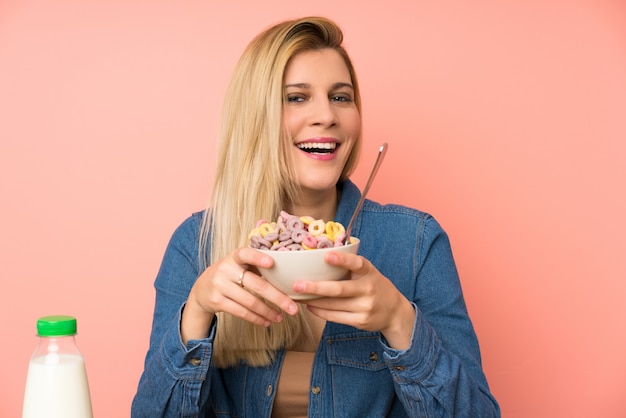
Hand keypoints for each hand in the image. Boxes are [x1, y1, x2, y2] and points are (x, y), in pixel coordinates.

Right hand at [181, 246, 298, 343]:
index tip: (272, 263)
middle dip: (278, 298)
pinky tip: (267, 322)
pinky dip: (256, 318)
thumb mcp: (239, 265)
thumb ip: (257, 266)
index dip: (258, 258)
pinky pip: (241, 312)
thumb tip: (288, 276)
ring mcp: (219, 285)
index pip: (245, 254)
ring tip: (281, 317)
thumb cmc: (230, 274)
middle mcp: (225, 269)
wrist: (201, 289)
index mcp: (234, 257)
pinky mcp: (217, 301)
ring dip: (268, 312)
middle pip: (256, 285)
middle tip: (294, 308)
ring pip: (250, 302)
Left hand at [292, 251, 415, 349]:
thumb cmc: (374, 286)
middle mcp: (368, 289)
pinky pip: (335, 317)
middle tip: (297, 285)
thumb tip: (317, 260)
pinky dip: (320, 312)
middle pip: (339, 289)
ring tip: (298, 296)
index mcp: (369, 272)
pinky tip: (310, 307)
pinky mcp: (361, 321)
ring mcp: (365, 307)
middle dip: (315, 288)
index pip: (357, 263)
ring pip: (333, 305)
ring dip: (313, 301)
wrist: (394, 312)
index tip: (326, 255)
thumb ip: (350, 267)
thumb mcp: (368, 272)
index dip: (342, 259)